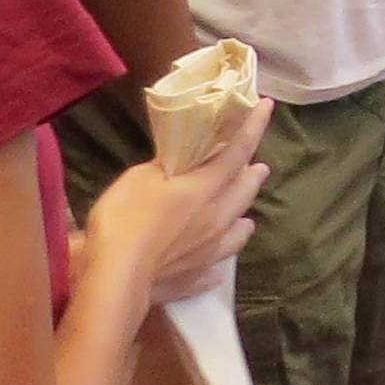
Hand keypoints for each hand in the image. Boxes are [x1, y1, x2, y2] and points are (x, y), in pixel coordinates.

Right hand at [84, 98, 270, 306]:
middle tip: (260, 168)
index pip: (238, 151)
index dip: (254, 127)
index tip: (268, 106)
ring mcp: (210, 251)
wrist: (116, 276)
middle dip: (253, 177)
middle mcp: (217, 219)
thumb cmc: (125, 218)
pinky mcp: (196, 278)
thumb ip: (165, 168)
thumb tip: (179, 163)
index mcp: (205, 188)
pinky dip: (218, 261)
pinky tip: (217, 270)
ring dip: (243, 220)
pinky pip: (214, 268)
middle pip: (244, 193)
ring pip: (238, 233)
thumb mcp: (139, 178)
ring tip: (248, 219)